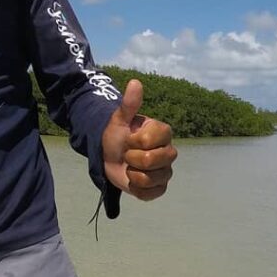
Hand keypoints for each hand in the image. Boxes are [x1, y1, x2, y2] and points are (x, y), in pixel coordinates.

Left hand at [102, 79, 176, 200]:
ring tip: (130, 166)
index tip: (128, 138)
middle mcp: (169, 152)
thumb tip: (135, 82)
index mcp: (162, 133)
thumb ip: (129, 104)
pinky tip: (133, 179)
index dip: (133, 142)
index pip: (149, 141)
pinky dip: (137, 188)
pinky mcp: (159, 187)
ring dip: (133, 173)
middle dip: (132, 158)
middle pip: (152, 161)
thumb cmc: (116, 135)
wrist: (108, 155)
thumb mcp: (119, 119)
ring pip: (152, 178)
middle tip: (127, 154)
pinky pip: (151, 193)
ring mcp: (166, 171)